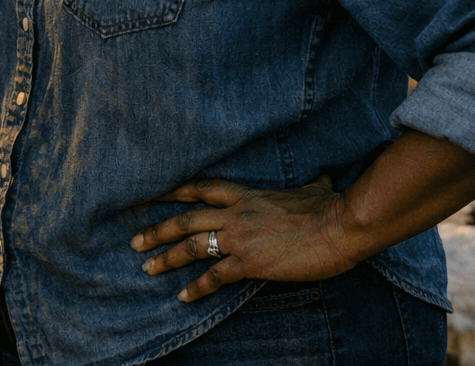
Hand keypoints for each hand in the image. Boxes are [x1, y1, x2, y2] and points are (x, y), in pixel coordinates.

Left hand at [131, 174, 361, 302]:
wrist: (339, 226)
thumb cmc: (329, 208)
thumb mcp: (314, 190)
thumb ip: (310, 186)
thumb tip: (323, 177)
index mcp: (246, 195)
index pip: (200, 189)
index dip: (174, 192)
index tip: (152, 196)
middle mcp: (235, 214)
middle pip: (185, 220)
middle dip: (157, 230)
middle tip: (135, 241)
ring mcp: (240, 238)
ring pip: (191, 247)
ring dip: (166, 258)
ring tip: (147, 267)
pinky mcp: (249, 263)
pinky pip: (214, 277)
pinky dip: (196, 288)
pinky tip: (183, 296)